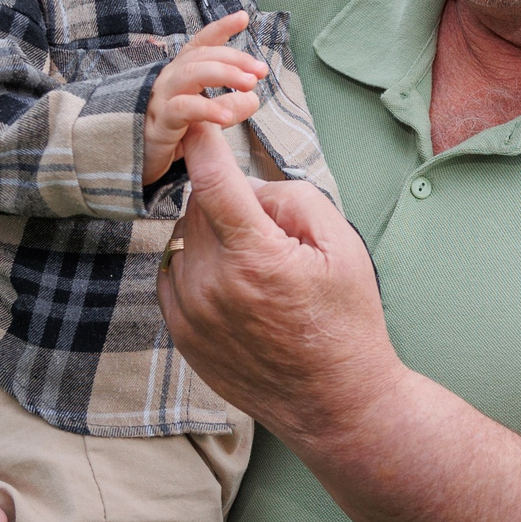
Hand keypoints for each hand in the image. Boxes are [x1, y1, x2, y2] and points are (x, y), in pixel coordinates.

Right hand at [144, 13, 267, 183]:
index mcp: (180, 74)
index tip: (243, 17)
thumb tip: (254, 97)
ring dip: (224, 74)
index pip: (200, 45)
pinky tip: (227, 116)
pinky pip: (182, 109)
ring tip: (250, 84)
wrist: (134, 164)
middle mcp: (168, 80)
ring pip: (190, 75)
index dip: (220, 29)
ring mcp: (160, 99)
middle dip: (234, 58)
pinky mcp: (158, 123)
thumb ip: (228, 106)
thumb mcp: (204, 118)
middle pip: (200, 57)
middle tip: (261, 70)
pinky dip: (207, 108)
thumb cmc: (172, 136)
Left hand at [158, 122, 400, 444]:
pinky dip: (197, 264)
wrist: (336, 403)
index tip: (198, 118)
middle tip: (275, 234)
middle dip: (232, 203)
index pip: (215, 181)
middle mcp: (213, 285)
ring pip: (185, 238)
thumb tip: (248, 187)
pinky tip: (235, 286)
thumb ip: (295, 200)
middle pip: (200, 206)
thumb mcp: (344, 248)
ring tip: (259, 270)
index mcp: (256, 259)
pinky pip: (173, 272)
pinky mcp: (181, 334)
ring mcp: (190, 313)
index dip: (205, 142)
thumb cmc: (347, 323)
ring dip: (214, 235)